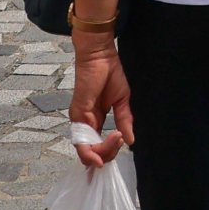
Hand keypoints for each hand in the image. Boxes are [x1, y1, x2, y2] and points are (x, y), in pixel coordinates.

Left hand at [68, 41, 130, 164]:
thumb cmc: (109, 73)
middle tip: (121, 141)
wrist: (100, 55)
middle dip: (108, 155)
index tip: (123, 143)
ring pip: (86, 152)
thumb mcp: (122, 100)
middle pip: (91, 154)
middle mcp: (85, 124)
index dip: (109, 152)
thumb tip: (131, 141)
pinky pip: (82, 141)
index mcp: (95, 121)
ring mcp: (79, 120)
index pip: (99, 147)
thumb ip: (124, 120)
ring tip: (117, 140)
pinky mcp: (78, 114)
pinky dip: (91, 152)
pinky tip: (103, 152)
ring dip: (103, 152)